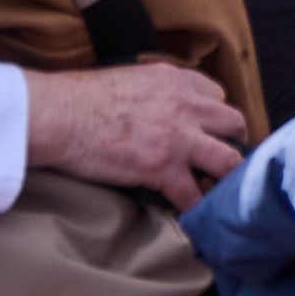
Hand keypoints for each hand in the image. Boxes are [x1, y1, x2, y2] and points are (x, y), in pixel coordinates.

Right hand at [26, 61, 248, 209]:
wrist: (60, 115)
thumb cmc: (81, 97)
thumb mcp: (131, 78)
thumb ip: (155, 91)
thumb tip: (156, 107)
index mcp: (177, 81)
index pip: (216, 95)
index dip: (215, 114)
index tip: (211, 128)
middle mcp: (187, 106)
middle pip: (233, 122)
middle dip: (234, 140)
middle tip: (225, 157)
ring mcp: (179, 138)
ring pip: (229, 159)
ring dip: (230, 176)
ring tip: (226, 190)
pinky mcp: (164, 168)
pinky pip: (194, 195)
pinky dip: (197, 209)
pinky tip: (196, 218)